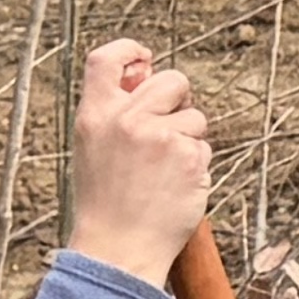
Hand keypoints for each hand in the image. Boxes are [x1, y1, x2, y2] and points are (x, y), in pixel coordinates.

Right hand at [68, 41, 213, 283]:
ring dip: (188, 138)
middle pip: (172, 79)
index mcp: (95, 115)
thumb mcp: (94, 147)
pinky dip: (196, 164)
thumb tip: (147, 69)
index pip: (106, 59)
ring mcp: (160, 137)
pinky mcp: (189, 156)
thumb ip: (116, 110)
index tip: (145, 57)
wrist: (117, 248)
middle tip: (166, 132)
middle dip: (178, 100)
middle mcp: (126, 120)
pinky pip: (204, 146)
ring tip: (163, 171)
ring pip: (194, 116)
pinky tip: (176, 186)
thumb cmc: (107, 200)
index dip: (129, 49)